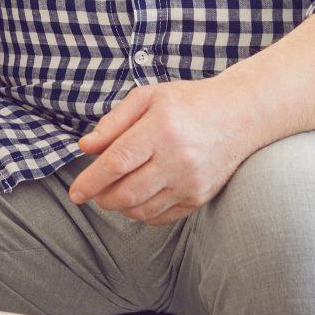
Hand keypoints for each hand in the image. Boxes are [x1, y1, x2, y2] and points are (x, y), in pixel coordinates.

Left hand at [68, 78, 256, 224]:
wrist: (240, 115)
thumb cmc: (188, 102)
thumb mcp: (147, 98)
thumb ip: (113, 123)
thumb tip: (85, 148)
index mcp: (161, 129)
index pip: (116, 163)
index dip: (90, 181)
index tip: (75, 193)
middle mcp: (178, 158)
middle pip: (126, 192)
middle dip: (102, 198)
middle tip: (94, 192)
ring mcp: (191, 181)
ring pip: (142, 210)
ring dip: (120, 207)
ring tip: (113, 194)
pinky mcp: (200, 197)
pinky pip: (161, 217)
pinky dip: (142, 213)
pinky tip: (137, 198)